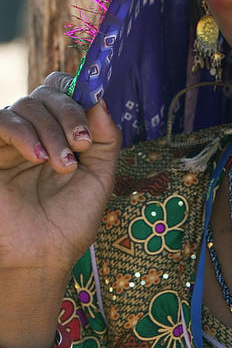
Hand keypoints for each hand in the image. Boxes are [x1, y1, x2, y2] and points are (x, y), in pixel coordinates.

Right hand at [0, 72, 121, 277]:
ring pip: (27, 105)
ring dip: (51, 130)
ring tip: (62, 165)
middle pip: (48, 93)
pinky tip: (38, 157)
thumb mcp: (101, 176)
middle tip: (82, 145)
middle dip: (70, 113)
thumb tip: (101, 99)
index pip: (65, 91)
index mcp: (62, 132)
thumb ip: (106, 138)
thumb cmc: (71, 220)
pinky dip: (22, 132)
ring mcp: (12, 141)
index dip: (79, 93)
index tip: (94, 115)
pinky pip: (1, 121)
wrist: (42, 257)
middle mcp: (36, 131)